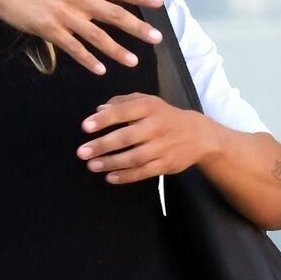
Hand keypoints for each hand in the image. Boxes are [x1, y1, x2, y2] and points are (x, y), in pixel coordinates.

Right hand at [0, 0, 162, 75]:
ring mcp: (65, 16)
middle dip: (138, 27)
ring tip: (133, 62)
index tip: (159, 3)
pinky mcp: (50, 30)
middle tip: (157, 39)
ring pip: (97, 36)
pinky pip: (73, 48)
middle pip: (115, 15)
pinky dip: (88, 60)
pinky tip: (100, 70)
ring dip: (117, 50)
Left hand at [76, 95, 217, 184]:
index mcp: (150, 107)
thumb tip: (98, 110)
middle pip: (127, 137)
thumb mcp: (148, 102)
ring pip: (134, 157)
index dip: (104, 119)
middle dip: (103, 145)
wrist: (198, 135)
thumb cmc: (164, 116)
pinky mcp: (166, 164)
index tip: (85, 127)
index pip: (124, 112)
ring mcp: (162, 147)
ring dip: (111, 163)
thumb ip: (123, 103)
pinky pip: (143, 172)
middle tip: (82, 152)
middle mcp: (156, 126)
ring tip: (92, 166)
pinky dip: (126, 176)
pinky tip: (110, 177)